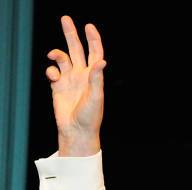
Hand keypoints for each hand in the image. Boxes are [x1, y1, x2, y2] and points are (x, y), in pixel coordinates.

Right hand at [46, 15, 105, 155]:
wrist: (77, 131)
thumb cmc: (90, 116)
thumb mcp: (96, 97)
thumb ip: (97, 78)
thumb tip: (101, 61)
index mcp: (93, 77)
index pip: (95, 53)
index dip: (93, 39)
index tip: (89, 26)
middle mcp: (81, 76)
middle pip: (76, 50)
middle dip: (71, 34)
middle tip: (65, 19)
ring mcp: (69, 80)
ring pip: (62, 58)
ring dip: (57, 53)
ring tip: (53, 55)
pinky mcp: (58, 86)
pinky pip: (53, 71)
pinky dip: (50, 70)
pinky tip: (52, 76)